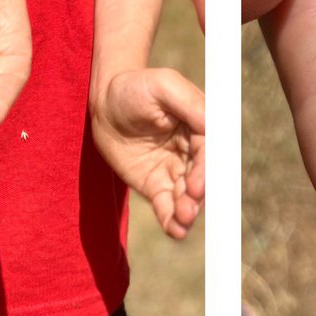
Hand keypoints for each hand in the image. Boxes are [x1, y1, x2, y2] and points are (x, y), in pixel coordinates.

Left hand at [92, 68, 205, 238]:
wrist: (104, 100)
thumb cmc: (135, 85)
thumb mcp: (163, 85)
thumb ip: (188, 102)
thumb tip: (211, 125)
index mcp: (199, 125)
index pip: (209, 151)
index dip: (207, 169)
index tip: (199, 184)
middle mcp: (190, 150)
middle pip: (202, 177)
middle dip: (198, 194)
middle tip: (189, 205)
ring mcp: (173, 169)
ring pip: (187, 195)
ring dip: (188, 210)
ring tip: (182, 220)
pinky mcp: (155, 184)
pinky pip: (166, 206)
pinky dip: (172, 220)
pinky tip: (176, 230)